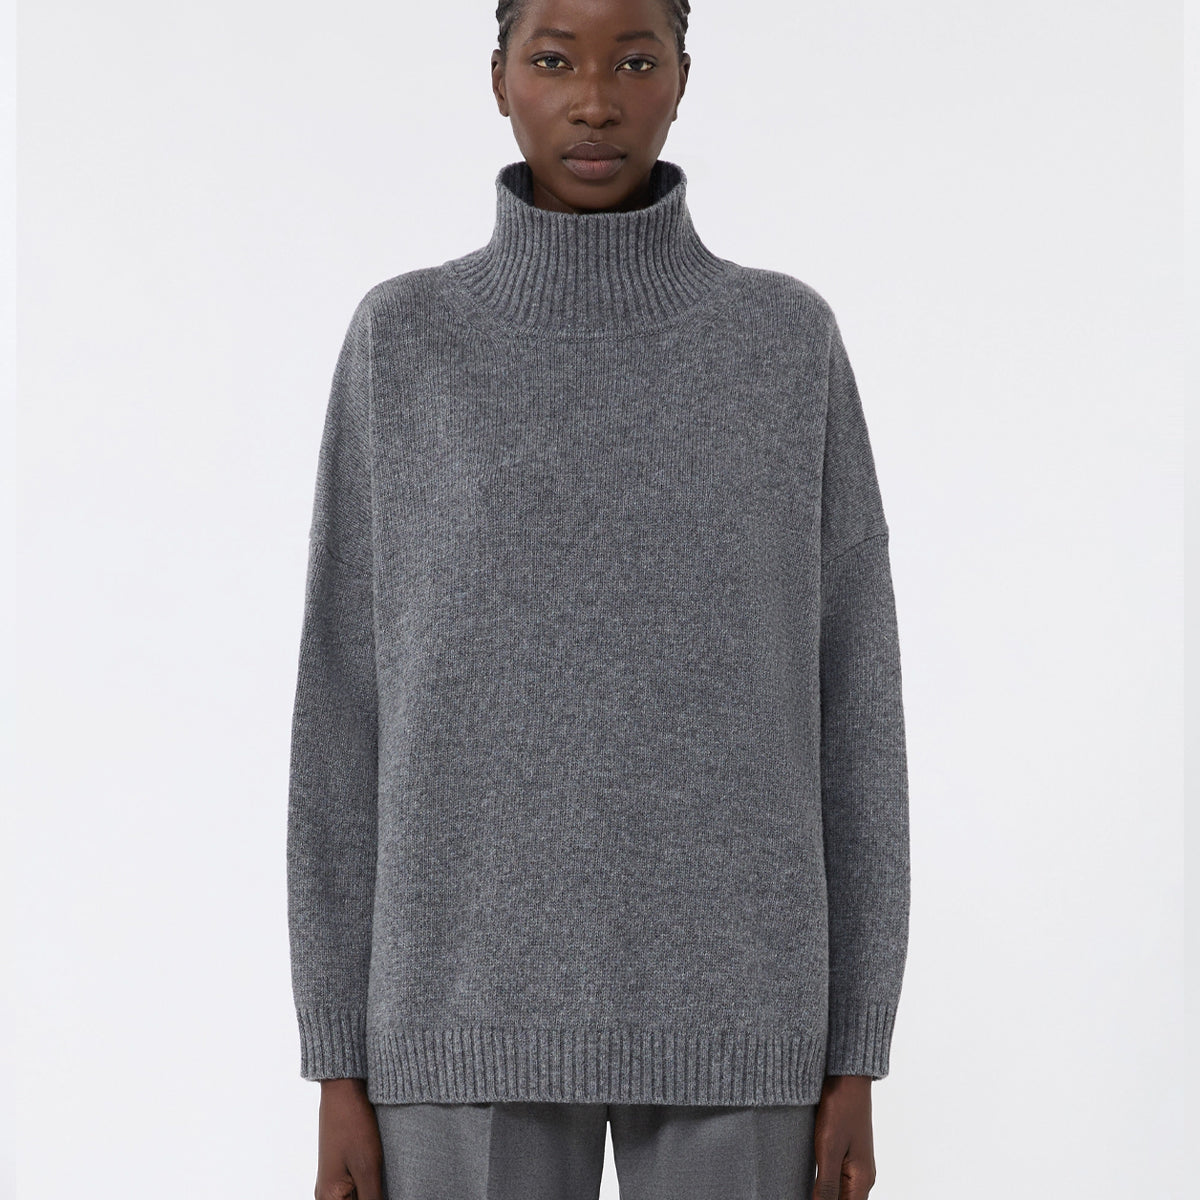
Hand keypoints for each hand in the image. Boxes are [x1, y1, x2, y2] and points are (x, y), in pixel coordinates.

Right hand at [315, 1077, 384, 1199]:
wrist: (343, 1089)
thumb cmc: (353, 1125)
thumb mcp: (368, 1168)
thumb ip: (372, 1199)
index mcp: (329, 1199)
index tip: (385, 1190)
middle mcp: (325, 1195)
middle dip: (375, 1196)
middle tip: (385, 1179)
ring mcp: (332, 1181)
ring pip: (356, 1197)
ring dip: (372, 1192)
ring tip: (384, 1176)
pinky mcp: (339, 1169)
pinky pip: (355, 1188)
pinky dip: (369, 1186)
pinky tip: (382, 1175)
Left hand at [812, 1075, 875, 1198]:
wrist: (847, 1077)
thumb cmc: (840, 1109)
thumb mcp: (829, 1149)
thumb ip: (826, 1185)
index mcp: (861, 1181)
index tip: (804, 1196)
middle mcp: (863, 1177)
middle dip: (823, 1199)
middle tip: (798, 1190)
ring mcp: (857, 1165)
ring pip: (840, 1193)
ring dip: (824, 1194)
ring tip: (801, 1187)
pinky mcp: (848, 1153)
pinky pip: (838, 1178)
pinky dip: (824, 1184)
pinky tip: (810, 1179)